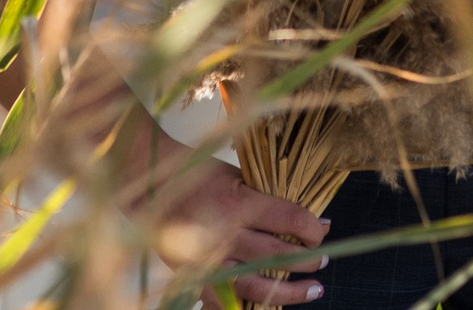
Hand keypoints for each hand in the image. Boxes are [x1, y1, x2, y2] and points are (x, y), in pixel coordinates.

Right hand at [146, 151, 329, 307]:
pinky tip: (269, 303)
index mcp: (237, 203)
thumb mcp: (237, 176)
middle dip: (308, 258)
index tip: (322, 230)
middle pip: (279, 254)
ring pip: (257, 284)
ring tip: (312, 289)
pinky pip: (224, 301)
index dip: (312, 228)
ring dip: (290, 290)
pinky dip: (248, 303)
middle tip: (323, 259)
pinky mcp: (193, 277)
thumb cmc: (197, 175)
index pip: (289, 219)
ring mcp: (208, 261)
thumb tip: (308, 219)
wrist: (149, 187)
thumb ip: (270, 199)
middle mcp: (224, 235)